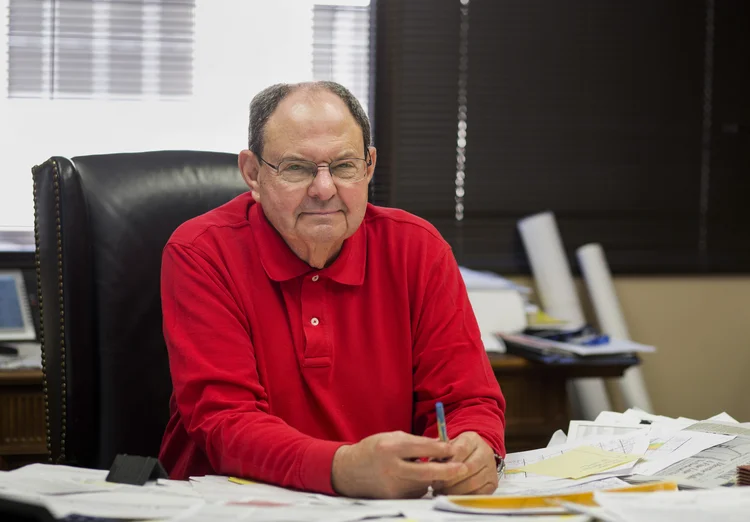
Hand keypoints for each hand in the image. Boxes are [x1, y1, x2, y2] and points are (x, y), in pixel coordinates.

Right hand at [331, 431, 469, 498]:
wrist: (348, 471)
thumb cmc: (373, 449)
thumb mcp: (392, 437)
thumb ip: (415, 442)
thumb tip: (441, 445)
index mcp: (391, 447)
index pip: (422, 448)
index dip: (441, 449)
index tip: (453, 448)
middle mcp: (391, 468)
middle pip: (426, 471)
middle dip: (447, 470)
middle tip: (463, 468)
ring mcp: (392, 485)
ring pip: (423, 483)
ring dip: (429, 477)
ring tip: (416, 467)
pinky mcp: (393, 498)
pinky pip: (415, 492)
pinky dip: (418, 485)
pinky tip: (408, 478)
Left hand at [433, 431, 497, 494]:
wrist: (476, 455)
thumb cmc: (457, 451)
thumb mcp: (449, 445)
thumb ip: (440, 452)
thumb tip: (431, 462)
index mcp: (472, 439)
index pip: (460, 450)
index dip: (447, 462)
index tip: (434, 471)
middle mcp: (485, 452)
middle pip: (468, 468)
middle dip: (449, 479)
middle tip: (437, 486)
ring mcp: (491, 468)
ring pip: (473, 482)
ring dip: (455, 490)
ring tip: (442, 491)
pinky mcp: (493, 483)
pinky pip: (479, 493)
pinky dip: (464, 496)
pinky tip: (454, 496)